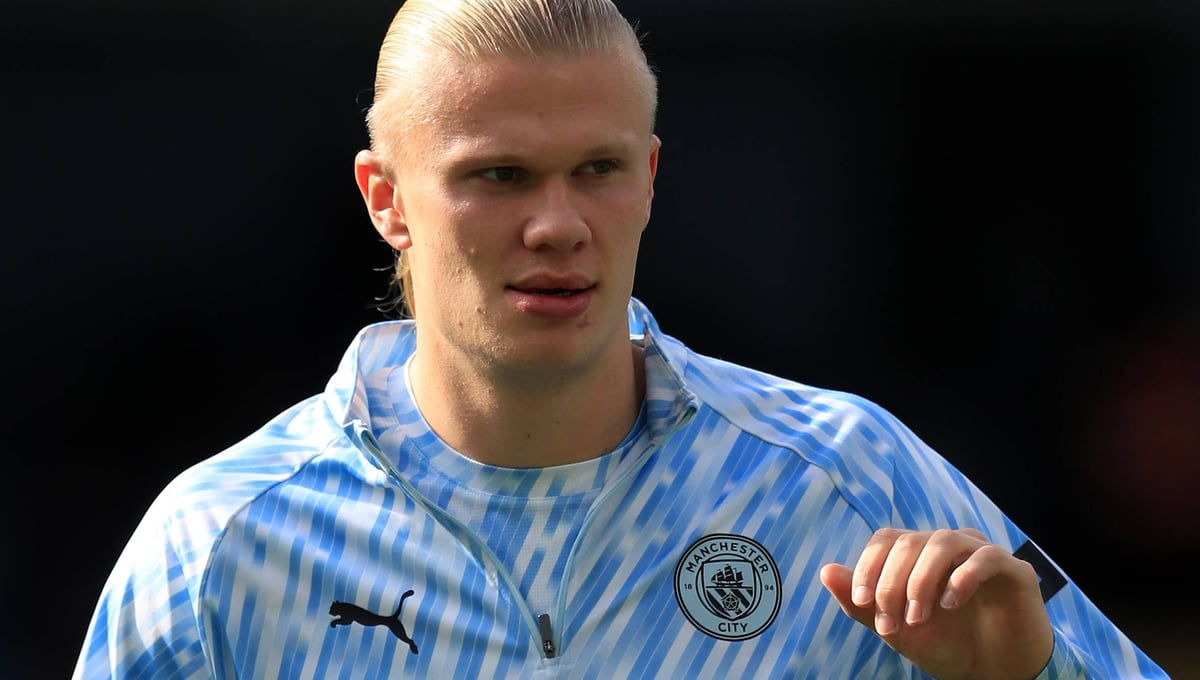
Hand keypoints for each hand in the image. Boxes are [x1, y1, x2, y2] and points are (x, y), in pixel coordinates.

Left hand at [819, 528, 1052, 679]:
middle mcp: (949, 547)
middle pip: (910, 541)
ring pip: (943, 541)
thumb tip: (826, 571)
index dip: (869, 567)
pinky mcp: (1013, 569)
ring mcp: (981, 554)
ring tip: (918, 617)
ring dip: (921, 579)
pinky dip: (963, 577)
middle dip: (892, 582)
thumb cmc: (945, 646)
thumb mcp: (896, 629)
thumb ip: (860, 603)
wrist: (994, 673)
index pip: (887, 540)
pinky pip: (986, 556)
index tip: (862, 603)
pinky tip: (950, 604)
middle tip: (891, 623)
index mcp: (920, 555)